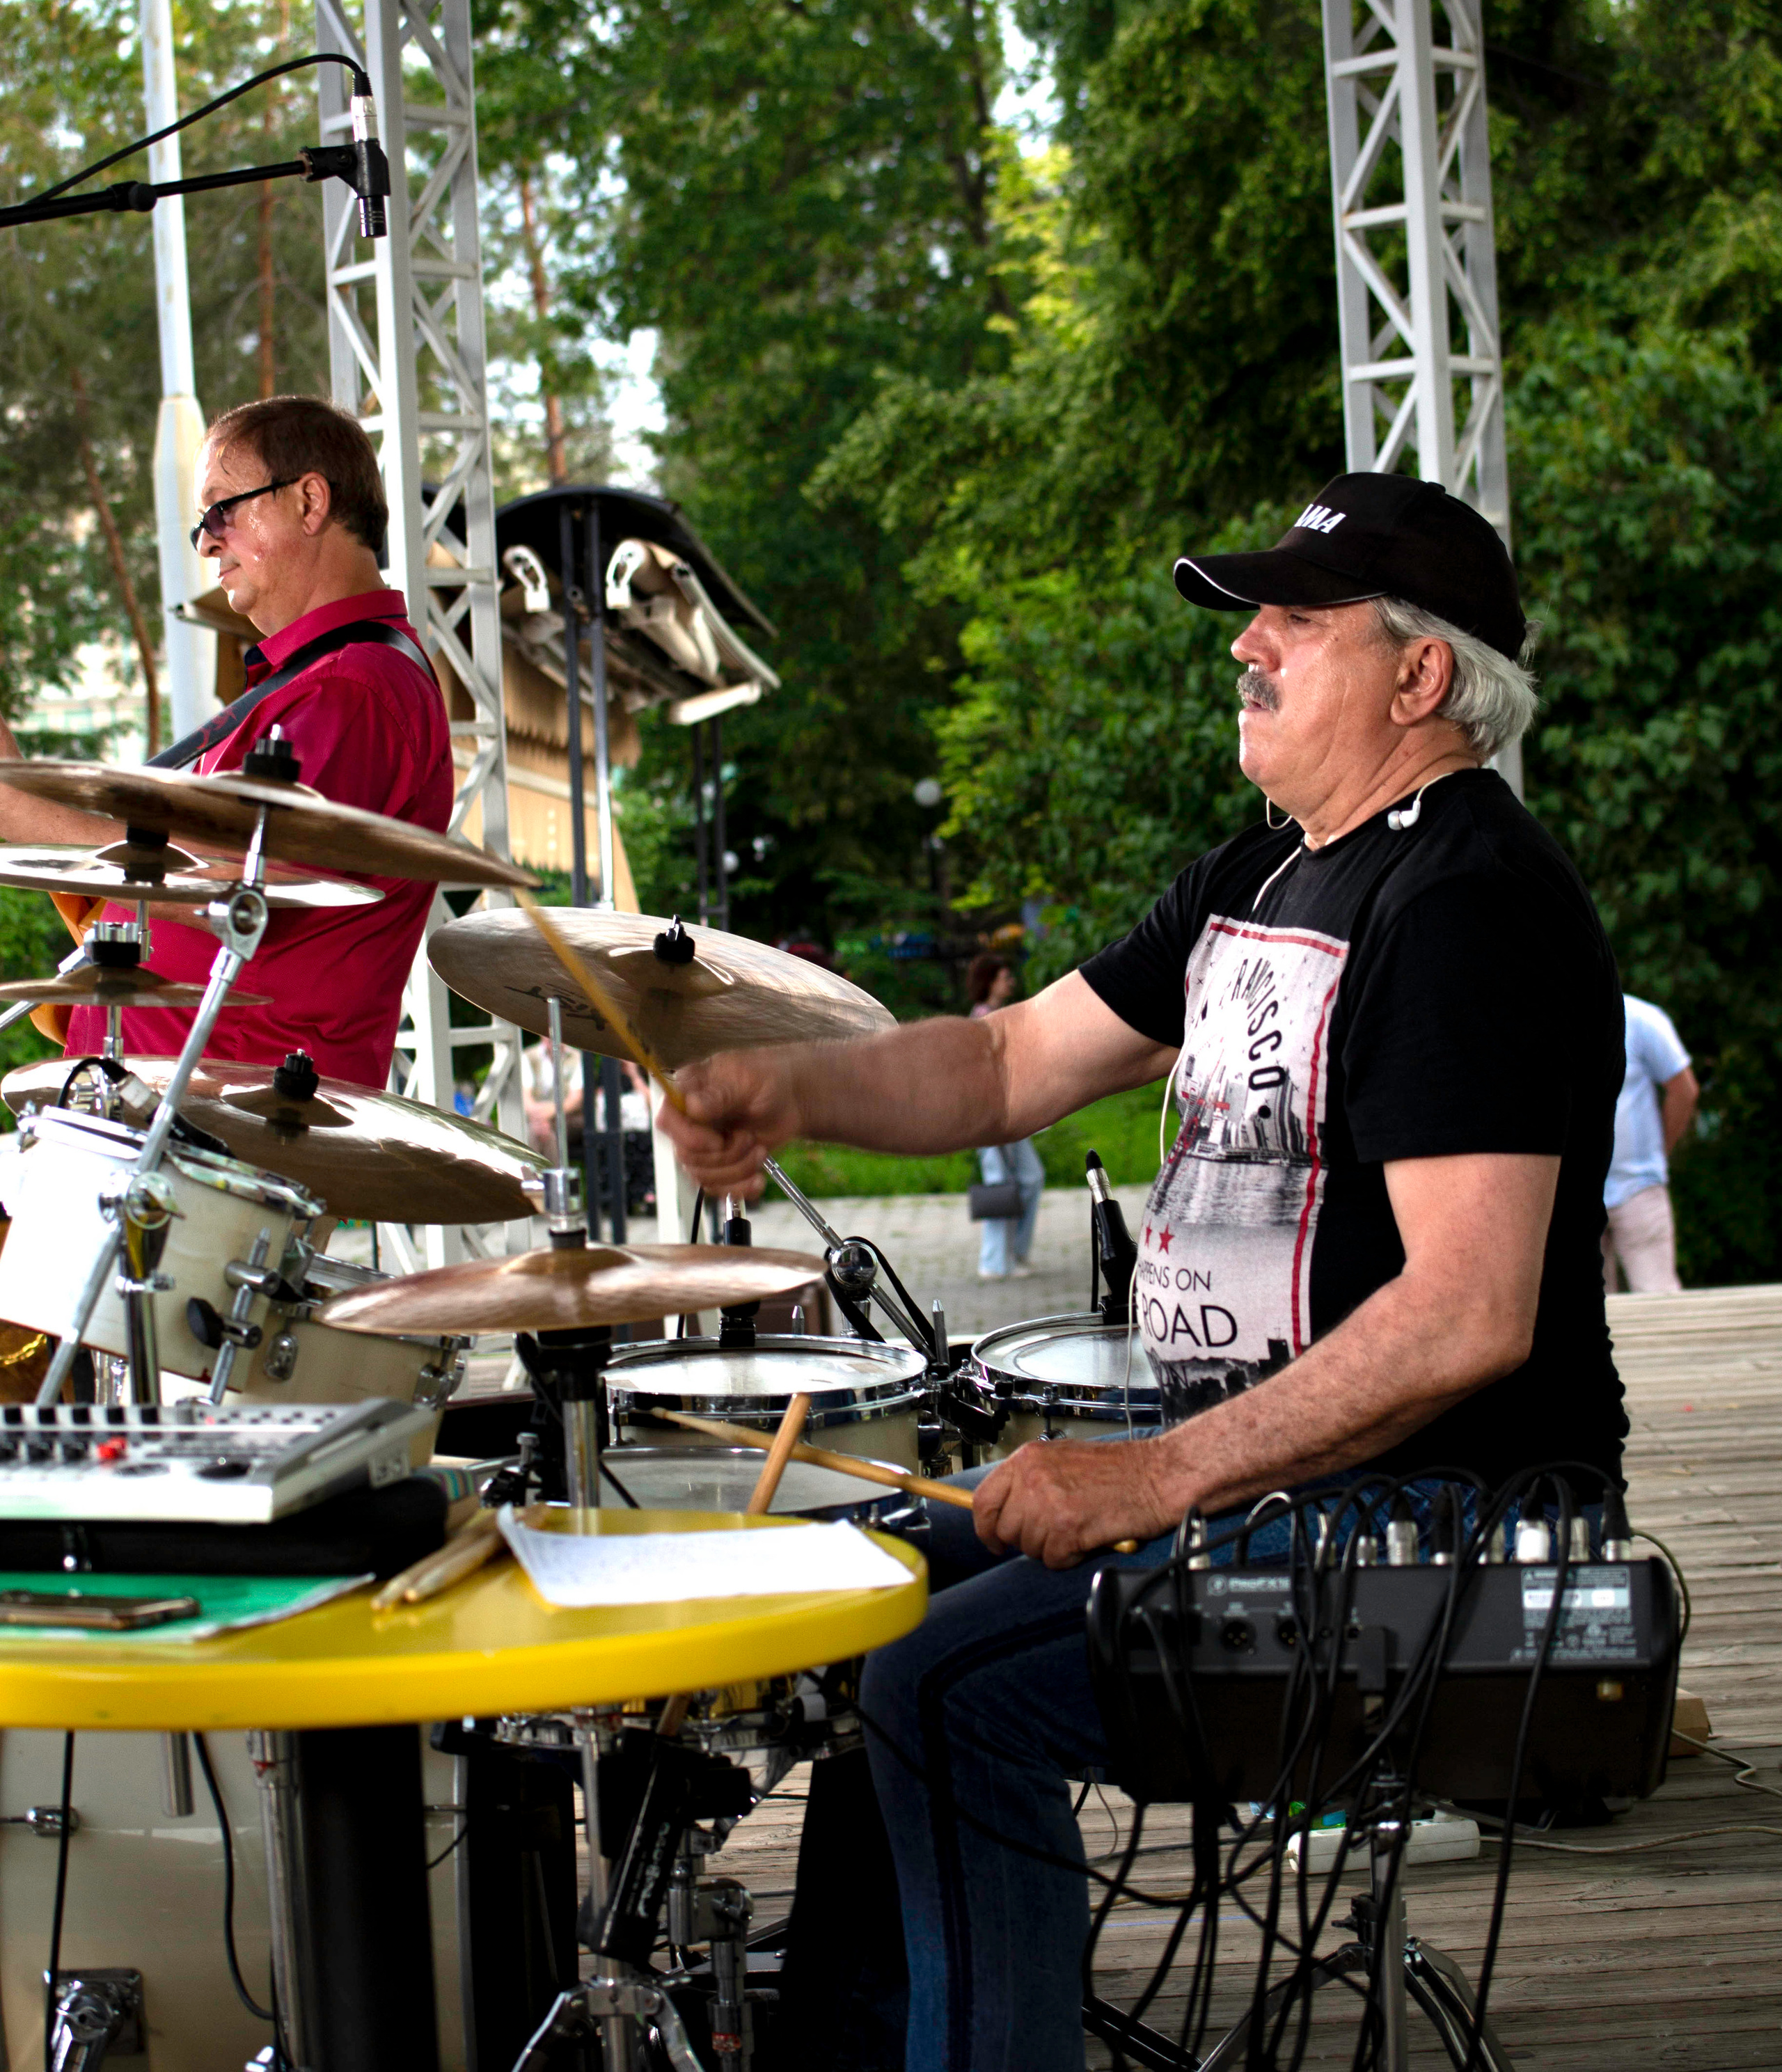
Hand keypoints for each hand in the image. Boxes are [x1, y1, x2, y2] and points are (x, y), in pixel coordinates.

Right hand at [658, 1051, 802, 1196]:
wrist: (791, 1100)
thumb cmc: (768, 1079)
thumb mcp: (749, 1079)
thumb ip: (720, 1094)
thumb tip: (692, 1106)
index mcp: (688, 1090)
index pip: (666, 1118)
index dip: (689, 1137)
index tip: (719, 1141)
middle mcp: (689, 1120)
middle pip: (685, 1154)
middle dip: (725, 1155)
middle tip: (750, 1138)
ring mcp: (701, 1145)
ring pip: (701, 1175)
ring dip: (737, 1169)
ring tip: (760, 1151)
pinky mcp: (717, 1165)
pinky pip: (715, 1189)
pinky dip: (739, 1188)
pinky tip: (758, 1179)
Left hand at [972, 1436, 1176, 1568]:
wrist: (1156, 1475)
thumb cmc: (1118, 1469)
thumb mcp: (1062, 1459)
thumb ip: (1030, 1480)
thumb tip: (1007, 1509)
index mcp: (1027, 1458)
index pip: (983, 1500)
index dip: (985, 1527)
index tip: (993, 1539)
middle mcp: (1032, 1478)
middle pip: (1006, 1529)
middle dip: (1027, 1539)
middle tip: (1053, 1533)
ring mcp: (1048, 1504)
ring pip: (1029, 1548)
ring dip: (1052, 1547)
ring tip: (1077, 1529)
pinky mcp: (1068, 1528)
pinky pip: (1054, 1559)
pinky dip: (1070, 1557)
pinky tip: (1086, 1539)